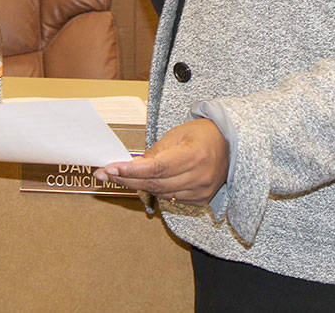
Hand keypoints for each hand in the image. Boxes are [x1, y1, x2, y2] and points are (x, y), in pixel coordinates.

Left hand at [93, 118, 228, 205]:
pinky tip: (140, 182)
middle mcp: (199, 177)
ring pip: (160, 193)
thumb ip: (154, 153)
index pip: (157, 168)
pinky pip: (170, 197)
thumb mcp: (176, 135)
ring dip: (136, 185)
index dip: (131, 171)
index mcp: (194, 156)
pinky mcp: (201, 200)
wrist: (230, 145)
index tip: (111, 168)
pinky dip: (154, 190)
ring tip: (116, 176)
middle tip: (104, 173)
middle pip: (155, 183)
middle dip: (126, 179)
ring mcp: (201, 191)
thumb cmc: (202, 134)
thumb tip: (130, 166)